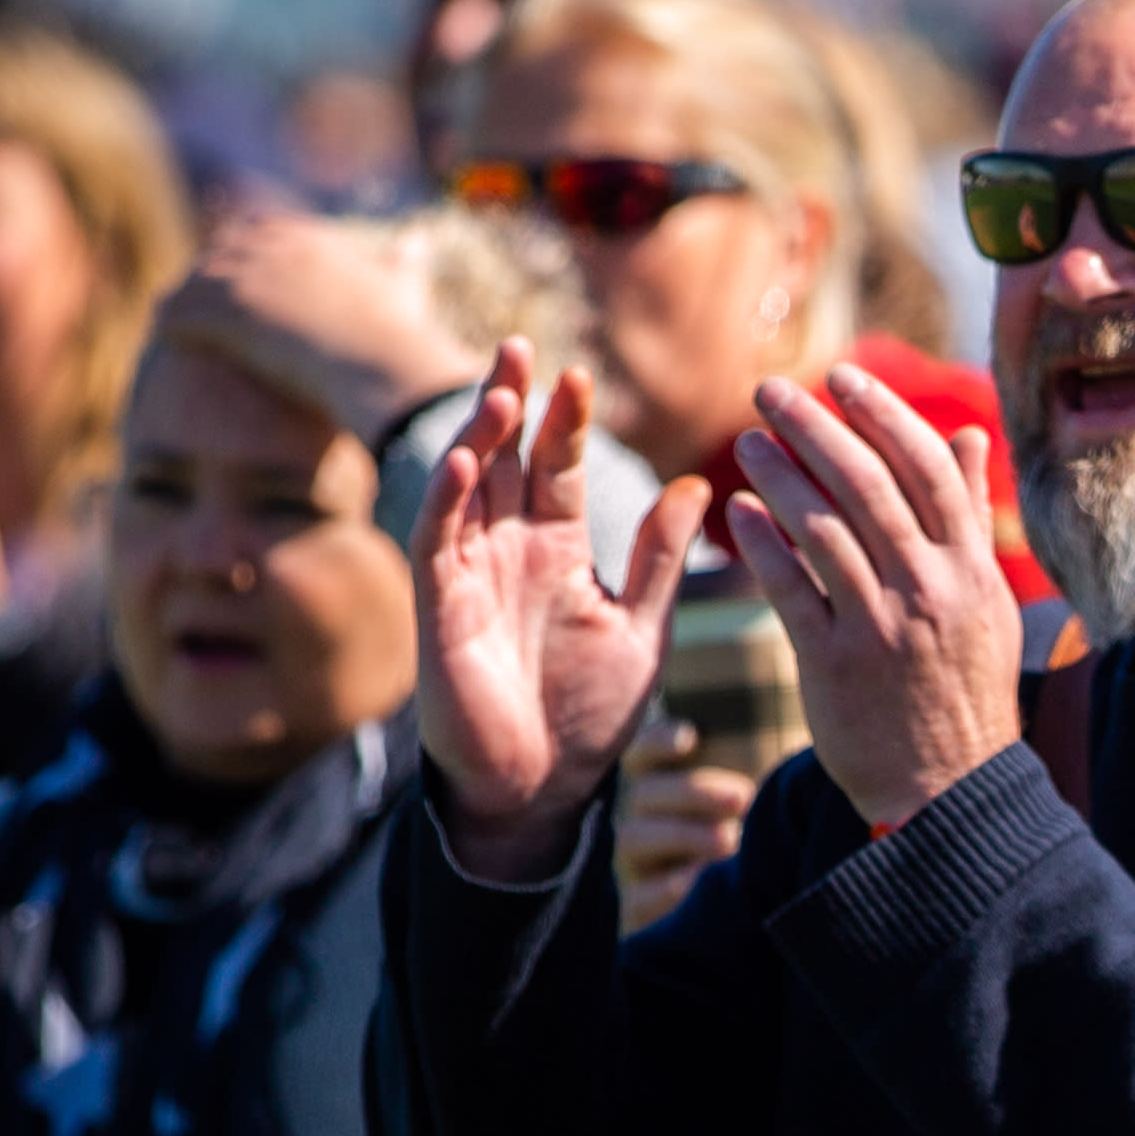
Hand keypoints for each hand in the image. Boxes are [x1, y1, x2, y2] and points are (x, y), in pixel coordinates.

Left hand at [186, 207, 483, 439]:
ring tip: (175, 329)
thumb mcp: (401, 284)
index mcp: (307, 239)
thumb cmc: (396, 333)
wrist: (377, 363)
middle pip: (221, 253)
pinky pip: (176, 312)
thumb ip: (403, 261)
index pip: (260, 231)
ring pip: (194, 283)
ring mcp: (241, 277)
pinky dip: (168, 326)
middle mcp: (269, 248)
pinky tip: (167, 343)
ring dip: (185, 304)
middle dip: (210, 278)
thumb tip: (416, 241)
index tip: (240, 280)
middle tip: (200, 308)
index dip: (247, 255)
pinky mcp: (220, 311)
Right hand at [417, 343, 707, 883]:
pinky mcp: (440, 608)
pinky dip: (446, 500)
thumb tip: (697, 485)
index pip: (559, 467)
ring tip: (499, 390)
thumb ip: (661, 559)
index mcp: (559, 549)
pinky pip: (436, 541)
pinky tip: (464, 461)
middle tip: (519, 345)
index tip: (579, 375)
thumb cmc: (590, 715)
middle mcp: (509, 550)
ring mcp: (470, 574)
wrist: (545, 790)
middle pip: (504, 459)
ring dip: (477, 437)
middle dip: (509, 402)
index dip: (564, 422)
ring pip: (466, 488)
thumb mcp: (642, 626)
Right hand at [613, 718, 756, 926]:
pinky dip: (661, 891)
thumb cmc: (762, 837)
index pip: (642, 751)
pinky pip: (635, 899)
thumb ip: (763, 765)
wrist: (756, 917)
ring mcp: (633, 863)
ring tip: (730, 841)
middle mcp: (639, 818)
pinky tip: (694, 884)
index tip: (692, 736)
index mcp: (661, 783)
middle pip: (643, 792)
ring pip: (634, 838)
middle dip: (692, 790)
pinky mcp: (637, 908)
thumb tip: (809, 727)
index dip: (658, 739)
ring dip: (683, 835)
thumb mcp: (761, 799)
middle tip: (743, 796)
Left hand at [722, 358, 1021, 835]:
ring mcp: (882, 627)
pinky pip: (791, 590)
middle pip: (869, 485)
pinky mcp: (835, 665)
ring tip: (748, 444)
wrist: (948, 790)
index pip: (928, 468)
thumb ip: (968, 517)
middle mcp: (930, 590)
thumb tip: (969, 435)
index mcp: (971, 568)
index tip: (842, 378)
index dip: (884, 414)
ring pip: (824, 530)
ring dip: (780, 477)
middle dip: (816, 427)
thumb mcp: (986, 601)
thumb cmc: (965, 688)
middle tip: (770, 391)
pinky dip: (761, 546)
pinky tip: (737, 515)